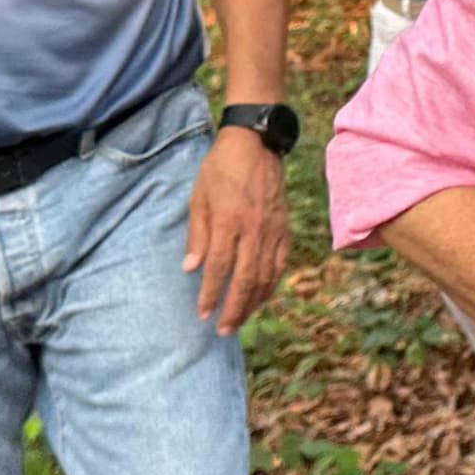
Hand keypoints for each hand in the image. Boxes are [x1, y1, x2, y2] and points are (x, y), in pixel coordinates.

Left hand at [185, 125, 292, 333]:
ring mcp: (272, 230)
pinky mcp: (284, 228)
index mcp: (228, 221)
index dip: (210, 294)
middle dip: (233, 309)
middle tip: (222, 330)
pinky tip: (262, 296)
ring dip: (253, 303)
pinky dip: (271, 284)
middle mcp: (253, 230)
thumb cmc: (220, 169)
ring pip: (266, 276)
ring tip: (240, 320)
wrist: (255, 144)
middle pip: (245, 280)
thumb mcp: (198, 197)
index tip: (202, 314)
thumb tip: (190, 268)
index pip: (219, 268)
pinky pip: (280, 263)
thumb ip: (197, 235)